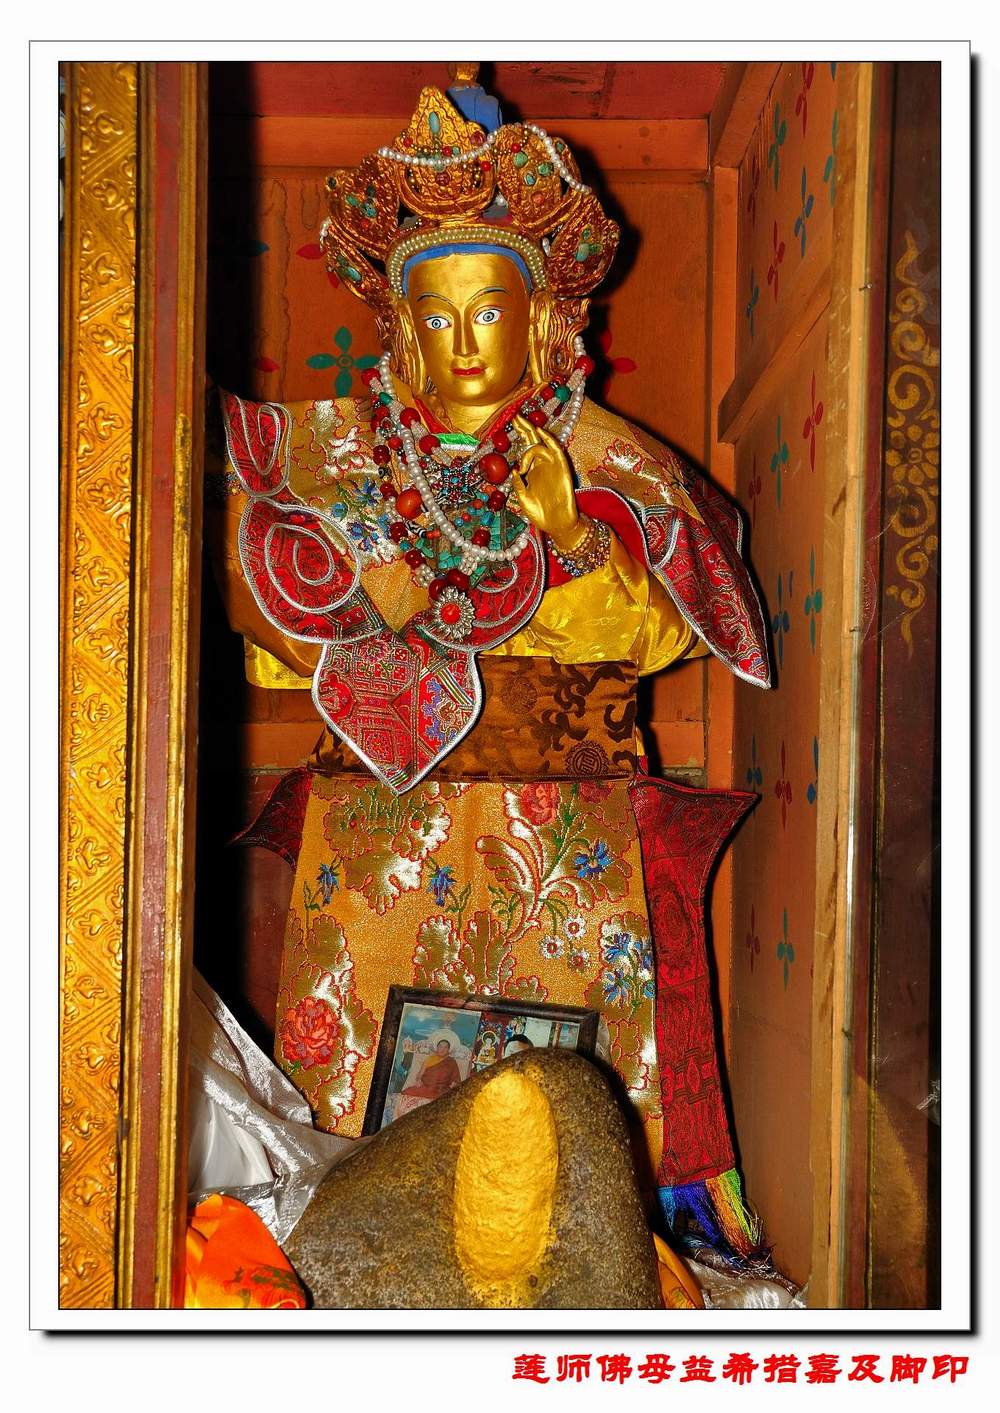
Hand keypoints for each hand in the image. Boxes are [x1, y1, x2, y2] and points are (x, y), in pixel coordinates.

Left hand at [510, 414, 586, 552]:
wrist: (556, 525)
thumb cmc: (540, 514)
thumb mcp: (522, 498)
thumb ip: (517, 484)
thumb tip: (514, 470)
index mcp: (532, 470)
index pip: (526, 446)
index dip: (520, 433)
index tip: (511, 421)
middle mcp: (542, 465)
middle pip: (533, 440)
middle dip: (525, 428)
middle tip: (516, 416)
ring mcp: (552, 466)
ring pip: (541, 446)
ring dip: (531, 444)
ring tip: (523, 464)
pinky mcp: (561, 469)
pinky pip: (556, 451)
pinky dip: (549, 441)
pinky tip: (541, 433)